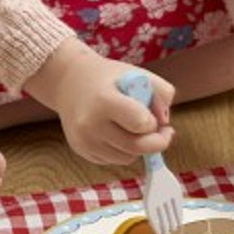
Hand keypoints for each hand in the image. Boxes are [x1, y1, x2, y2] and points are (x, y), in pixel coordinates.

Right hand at [23, 38, 175, 164]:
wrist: (68, 82)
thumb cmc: (108, 78)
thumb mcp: (137, 73)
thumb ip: (162, 92)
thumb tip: (165, 122)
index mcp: (105, 101)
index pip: (141, 124)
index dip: (153, 122)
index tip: (152, 114)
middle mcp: (91, 124)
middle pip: (137, 147)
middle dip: (156, 142)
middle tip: (163, 131)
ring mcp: (84, 141)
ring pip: (128, 158)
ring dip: (139, 147)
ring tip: (135, 127)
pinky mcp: (82, 151)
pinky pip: (114, 160)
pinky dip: (123, 150)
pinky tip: (119, 132)